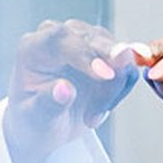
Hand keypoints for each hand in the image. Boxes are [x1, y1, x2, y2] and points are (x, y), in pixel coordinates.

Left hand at [3, 19, 139, 162]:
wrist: (49, 125)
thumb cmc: (34, 119)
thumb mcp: (34, 118)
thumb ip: (48, 103)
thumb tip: (64, 89)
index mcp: (34, 47)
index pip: (63, 38)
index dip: (86, 54)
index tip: (106, 76)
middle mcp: (62, 37)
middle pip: (96, 42)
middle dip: (110, 73)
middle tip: (111, 99)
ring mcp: (88, 42)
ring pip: (118, 54)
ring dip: (113, 88)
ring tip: (92, 116)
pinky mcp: (108, 52)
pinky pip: (128, 66)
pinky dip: (121, 89)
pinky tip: (102, 107)